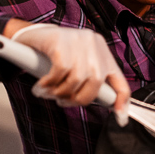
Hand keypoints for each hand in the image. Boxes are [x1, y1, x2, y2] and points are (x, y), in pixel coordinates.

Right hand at [5, 21, 130, 124]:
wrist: (31, 34)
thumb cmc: (54, 54)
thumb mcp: (76, 65)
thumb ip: (87, 81)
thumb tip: (90, 102)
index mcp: (103, 52)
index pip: (119, 80)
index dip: (122, 101)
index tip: (121, 118)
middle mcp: (94, 44)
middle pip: (97, 81)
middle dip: (78, 98)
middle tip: (62, 101)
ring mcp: (78, 40)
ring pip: (77, 78)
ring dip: (60, 92)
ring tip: (48, 93)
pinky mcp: (61, 41)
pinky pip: (60, 71)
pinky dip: (49, 83)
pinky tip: (42, 85)